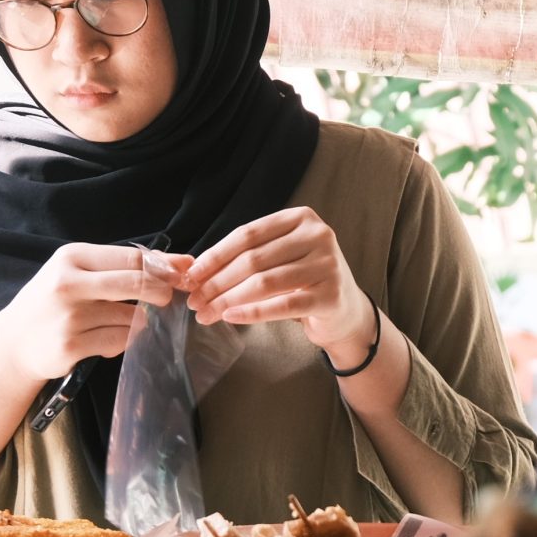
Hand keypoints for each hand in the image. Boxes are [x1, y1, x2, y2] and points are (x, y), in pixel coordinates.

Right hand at [0, 242, 183, 380]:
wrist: (14, 342)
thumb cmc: (54, 302)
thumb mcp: (79, 273)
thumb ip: (124, 266)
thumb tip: (182, 262)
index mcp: (72, 257)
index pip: (132, 257)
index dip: (164, 267)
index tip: (180, 275)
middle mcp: (68, 283)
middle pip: (136, 283)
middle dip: (161, 292)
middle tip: (164, 299)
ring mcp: (69, 316)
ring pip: (132, 317)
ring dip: (136, 322)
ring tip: (115, 323)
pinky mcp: (71, 345)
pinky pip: (120, 341)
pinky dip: (123, 341)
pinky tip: (105, 340)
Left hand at [183, 208, 375, 357]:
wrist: (345, 310)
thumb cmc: (304, 281)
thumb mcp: (280, 257)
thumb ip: (248, 256)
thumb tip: (196, 270)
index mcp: (301, 218)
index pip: (247, 235)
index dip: (215, 255)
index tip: (190, 275)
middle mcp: (318, 236)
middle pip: (253, 259)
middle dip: (217, 282)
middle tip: (195, 300)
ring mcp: (327, 265)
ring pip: (264, 283)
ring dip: (228, 300)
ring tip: (206, 313)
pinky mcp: (330, 296)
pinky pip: (282, 306)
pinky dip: (252, 313)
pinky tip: (231, 318)